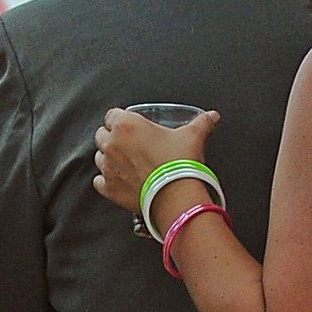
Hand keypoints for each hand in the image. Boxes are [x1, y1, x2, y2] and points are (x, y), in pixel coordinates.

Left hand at [93, 107, 220, 217]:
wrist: (175, 196)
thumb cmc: (180, 164)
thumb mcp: (193, 136)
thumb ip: (201, 123)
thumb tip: (212, 116)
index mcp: (127, 125)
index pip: (112, 115)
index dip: (120, 119)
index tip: (128, 124)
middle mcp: (112, 144)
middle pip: (102, 134)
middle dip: (112, 137)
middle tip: (129, 143)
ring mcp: (108, 167)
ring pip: (99, 157)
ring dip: (109, 158)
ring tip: (126, 162)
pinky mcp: (108, 188)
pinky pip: (99, 181)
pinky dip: (106, 180)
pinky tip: (120, 180)